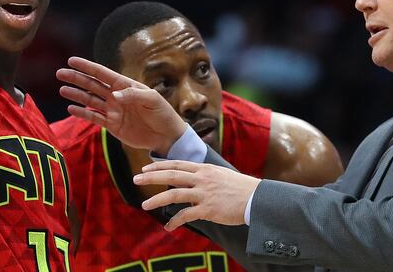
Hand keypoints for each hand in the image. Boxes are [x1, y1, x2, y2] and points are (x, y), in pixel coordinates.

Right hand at [57, 57, 186, 154]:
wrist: (167, 136)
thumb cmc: (162, 113)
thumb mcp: (152, 99)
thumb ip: (133, 95)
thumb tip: (114, 96)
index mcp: (126, 85)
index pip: (103, 73)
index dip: (87, 67)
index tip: (72, 61)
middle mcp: (117, 96)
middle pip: (92, 85)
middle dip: (76, 78)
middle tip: (60, 73)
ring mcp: (113, 110)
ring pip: (90, 100)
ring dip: (76, 95)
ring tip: (62, 90)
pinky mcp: (112, 125)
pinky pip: (94, 117)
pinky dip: (83, 113)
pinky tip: (71, 109)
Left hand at [134, 160, 260, 230]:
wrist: (256, 198)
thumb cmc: (240, 188)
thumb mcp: (220, 175)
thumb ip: (204, 177)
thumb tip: (192, 183)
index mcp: (204, 169)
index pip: (177, 164)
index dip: (160, 165)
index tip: (146, 167)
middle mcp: (202, 178)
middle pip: (171, 175)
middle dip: (151, 176)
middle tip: (136, 178)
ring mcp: (204, 193)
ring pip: (174, 194)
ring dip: (157, 199)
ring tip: (144, 204)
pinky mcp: (208, 209)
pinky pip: (186, 215)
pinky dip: (174, 222)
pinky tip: (168, 227)